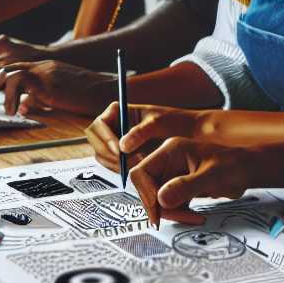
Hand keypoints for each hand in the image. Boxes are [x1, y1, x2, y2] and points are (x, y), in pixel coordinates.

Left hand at [0, 60, 114, 115]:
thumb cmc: (80, 98)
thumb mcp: (51, 98)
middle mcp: (32, 65)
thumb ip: (34, 99)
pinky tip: (10, 111)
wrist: (102, 91)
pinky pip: (17, 81)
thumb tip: (20, 107)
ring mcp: (38, 70)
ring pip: (0, 71)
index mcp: (31, 68)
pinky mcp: (45, 78)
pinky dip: (7, 96)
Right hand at [84, 102, 210, 173]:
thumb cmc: (174, 122)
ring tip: (136, 166)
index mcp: (117, 112)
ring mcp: (115, 142)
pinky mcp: (121, 156)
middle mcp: (113, 126)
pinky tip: (135, 170)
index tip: (118, 150)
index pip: (99, 125)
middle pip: (96, 142)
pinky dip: (120, 169)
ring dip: (115, 164)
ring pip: (102, 156)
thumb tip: (122, 146)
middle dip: (109, 154)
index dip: (105, 138)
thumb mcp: (158, 122)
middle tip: (125, 163)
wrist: (188, 136)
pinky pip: (111, 165)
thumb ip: (140, 132)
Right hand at [126, 137, 257, 226]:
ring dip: (172, 212)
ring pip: (158, 199)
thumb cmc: (235, 165)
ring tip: (193, 216)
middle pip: (148, 188)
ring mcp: (173, 174)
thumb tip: (162, 199)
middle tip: (180, 216)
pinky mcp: (179, 187)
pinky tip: (194, 215)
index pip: (141, 172)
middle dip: (160, 206)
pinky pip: (169, 204)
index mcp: (171, 150)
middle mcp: (169, 161)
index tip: (158, 210)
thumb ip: (186, 186)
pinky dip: (179, 213)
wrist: (248, 170)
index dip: (146, 193)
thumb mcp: (212, 176)